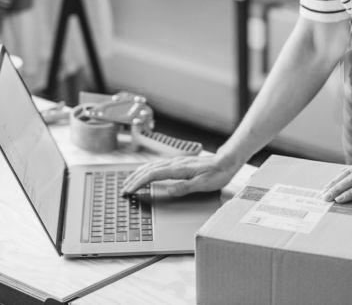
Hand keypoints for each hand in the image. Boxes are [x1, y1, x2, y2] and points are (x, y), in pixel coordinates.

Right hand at [121, 154, 239, 197]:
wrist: (227, 160)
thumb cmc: (218, 173)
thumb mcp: (204, 184)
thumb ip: (185, 187)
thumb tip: (168, 190)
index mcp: (179, 169)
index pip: (153, 175)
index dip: (139, 182)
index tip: (129, 190)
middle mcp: (176, 163)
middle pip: (149, 169)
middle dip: (134, 179)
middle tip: (124, 188)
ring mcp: (177, 161)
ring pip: (153, 165)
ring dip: (139, 173)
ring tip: (130, 181)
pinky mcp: (180, 162)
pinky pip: (159, 164)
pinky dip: (148, 168)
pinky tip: (147, 172)